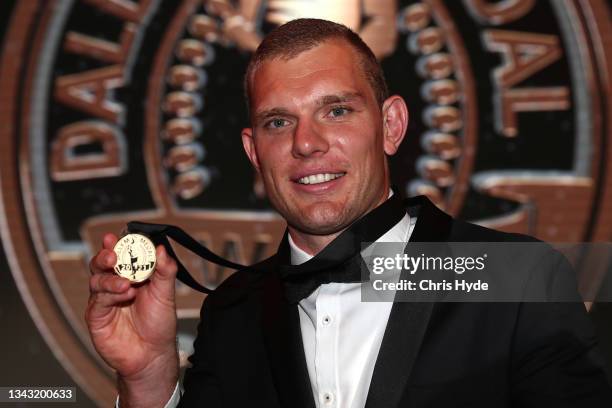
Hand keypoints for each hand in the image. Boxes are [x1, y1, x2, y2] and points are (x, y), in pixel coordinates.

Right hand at [85, 233, 178, 406]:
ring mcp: (104, 300)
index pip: (121, 254)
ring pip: (97, 280)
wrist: (153, 354)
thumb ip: (165, 271)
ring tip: (127, 283)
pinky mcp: (96, 316)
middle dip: (105, 255)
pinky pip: (97, 300)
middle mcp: (114, 284)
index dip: (118, 243)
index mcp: (131, 275)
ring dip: (110, 278)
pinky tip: (125, 294)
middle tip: (113, 254)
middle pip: (101, 263)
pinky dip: (110, 295)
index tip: (116, 235)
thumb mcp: (166, 293)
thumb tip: (162, 248)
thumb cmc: (159, 323)